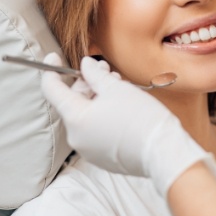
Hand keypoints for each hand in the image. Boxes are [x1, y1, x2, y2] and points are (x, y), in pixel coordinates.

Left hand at [41, 53, 215, 195]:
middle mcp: (76, 137)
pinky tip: (120, 106)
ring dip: (97, 98)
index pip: (52, 91)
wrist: (163, 152)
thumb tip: (85, 65)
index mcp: (75, 119)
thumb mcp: (116, 88)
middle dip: (86, 83)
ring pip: (85, 116)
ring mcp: (88, 150)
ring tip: (118, 87)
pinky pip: (95, 131)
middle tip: (104, 70)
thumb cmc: (141, 118)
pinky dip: (102, 116)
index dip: (51, 71)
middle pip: (72, 103)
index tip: (54, 58)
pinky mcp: (102, 157)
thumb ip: (95, 75)